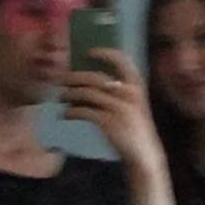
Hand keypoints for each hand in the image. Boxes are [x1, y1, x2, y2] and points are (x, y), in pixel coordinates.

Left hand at [61, 49, 165, 176]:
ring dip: (70, 94)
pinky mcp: (108, 122)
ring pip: (87, 93)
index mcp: (136, 85)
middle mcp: (128, 93)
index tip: (88, 52)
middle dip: (75, 77)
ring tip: (61, 97)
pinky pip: (84, 112)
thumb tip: (90, 80)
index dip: (104, 53)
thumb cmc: (135, 127)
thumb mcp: (134, 104)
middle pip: (96, 77)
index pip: (122, 60)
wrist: (143, 152)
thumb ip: (119, 91)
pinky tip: (66, 114)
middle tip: (61, 79)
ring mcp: (118, 107)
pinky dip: (72, 112)